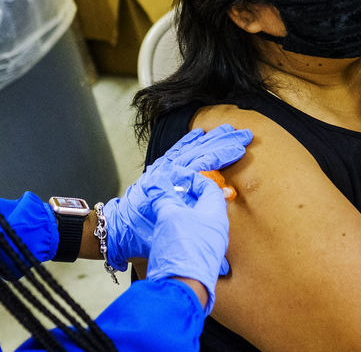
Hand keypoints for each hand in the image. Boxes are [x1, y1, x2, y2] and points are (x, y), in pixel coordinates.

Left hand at [103, 124, 251, 271]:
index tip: (240, 148)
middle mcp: (166, 169)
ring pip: (190, 148)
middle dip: (223, 141)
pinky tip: (200, 133)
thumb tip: (227, 196)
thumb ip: (200, 212)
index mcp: (170, 180)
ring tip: (227, 129)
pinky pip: (176, 151)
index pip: (203, 161)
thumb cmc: (143, 231)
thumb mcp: (173, 224)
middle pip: (199, 150)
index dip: (223, 154)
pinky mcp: (159, 171)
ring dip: (211, 138)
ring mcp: (162, 169)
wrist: (116, 230)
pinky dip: (188, 141)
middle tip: (244, 134)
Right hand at [144, 164, 229, 314]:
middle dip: (187, 196)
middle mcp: (218, 230)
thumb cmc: (181, 248)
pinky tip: (168, 231)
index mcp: (216, 214)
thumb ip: (163, 195)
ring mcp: (211, 246)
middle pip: (205, 204)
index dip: (193, 179)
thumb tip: (156, 181)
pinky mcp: (202, 259)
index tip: (177, 178)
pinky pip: (194, 236)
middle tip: (170, 193)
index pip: (210, 187)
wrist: (181, 288)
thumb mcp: (168, 214)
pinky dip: (182, 228)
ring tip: (166, 210)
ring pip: (199, 221)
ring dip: (183, 213)